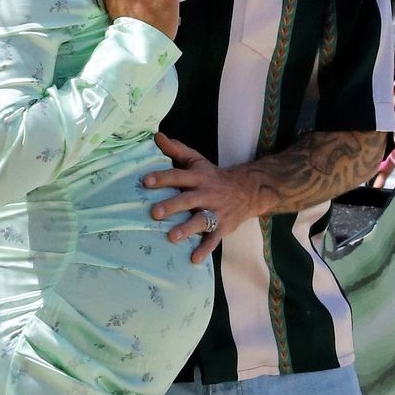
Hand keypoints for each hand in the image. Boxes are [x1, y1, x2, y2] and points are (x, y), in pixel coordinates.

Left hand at [143, 132, 255, 263]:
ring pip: (201, 221)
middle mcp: (206, 194)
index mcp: (198, 178)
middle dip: (172, 206)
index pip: (179, 176)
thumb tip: (155, 135)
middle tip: (155, 213)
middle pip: (188, 199)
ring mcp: (216, 212)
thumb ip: (176, 150)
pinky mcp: (222, 227)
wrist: (248, 191)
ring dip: (187, 229)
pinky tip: (193, 259)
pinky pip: (213, 240)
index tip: (146, 181)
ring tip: (172, 237)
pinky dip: (205, 250)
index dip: (163, 178)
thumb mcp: (197, 160)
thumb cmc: (213, 177)